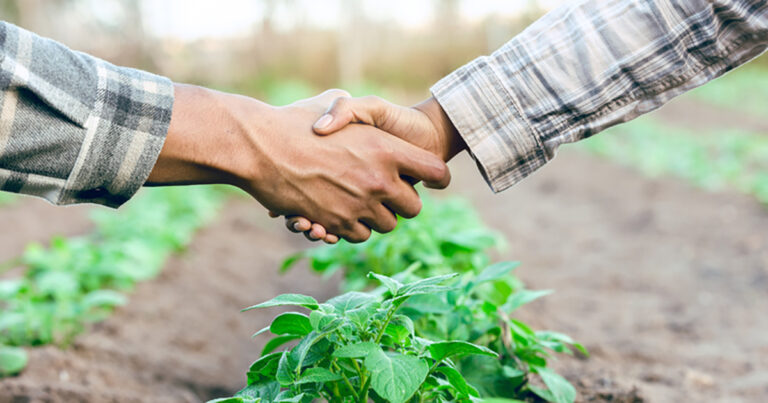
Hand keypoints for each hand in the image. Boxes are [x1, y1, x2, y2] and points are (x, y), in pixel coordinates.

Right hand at [148, 85, 450, 242]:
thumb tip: (363, 114)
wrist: (260, 147)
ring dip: (377, 217)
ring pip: (387, 225)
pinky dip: (353, 227)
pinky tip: (340, 211)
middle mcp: (379, 180)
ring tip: (360, 201)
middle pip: (414, 208)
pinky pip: (359, 235)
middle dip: (403, 202)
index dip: (438, 177)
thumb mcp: (334, 103)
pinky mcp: (336, 223)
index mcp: (387, 149)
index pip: (436, 172)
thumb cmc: (294, 121)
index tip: (432, 180)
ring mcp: (359, 205)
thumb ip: (356, 109)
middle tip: (389, 193)